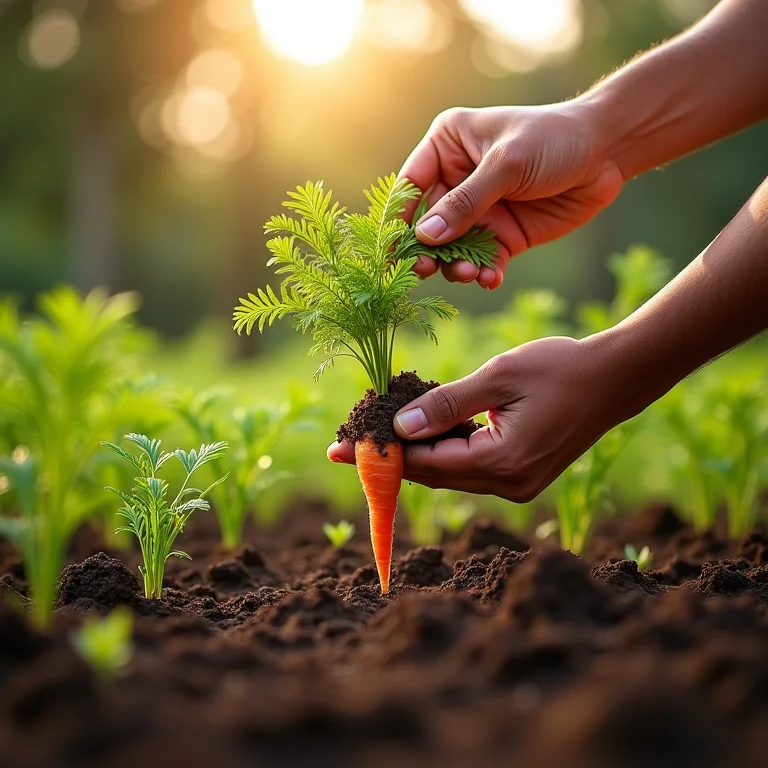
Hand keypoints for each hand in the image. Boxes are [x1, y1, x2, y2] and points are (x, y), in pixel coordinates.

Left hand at [327, 336, 635, 501]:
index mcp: (502, 462)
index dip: (382, 455)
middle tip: (348, 442)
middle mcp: (508, 484)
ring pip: (450, 473)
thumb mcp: (498, 376)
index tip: (340, 449)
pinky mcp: (521, 475)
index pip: (426, 464)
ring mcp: (517, 484)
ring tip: (378, 432)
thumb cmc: (559, 367)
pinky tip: (421, 430)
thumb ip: (447, 404)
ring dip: (416, 453)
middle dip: (391, 457)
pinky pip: (470, 467)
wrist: (615, 378)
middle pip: (433, 475)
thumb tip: (401, 427)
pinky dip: (444, 450)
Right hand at [401, 105, 623, 288]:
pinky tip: (491, 279)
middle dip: (425, 250)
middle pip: (427, 225)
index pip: (411, 186)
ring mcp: (480, 212)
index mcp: (447, 147)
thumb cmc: (553, 139)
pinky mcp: (503, 236)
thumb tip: (424, 237)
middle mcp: (457, 181)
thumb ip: (466, 202)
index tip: (391, 248)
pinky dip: (484, 274)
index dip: (399, 218)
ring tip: (469, 274)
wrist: (608, 152)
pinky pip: (484, 262)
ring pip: (453, 249)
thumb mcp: (507, 164)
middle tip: (423, 270)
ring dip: (455, 266)